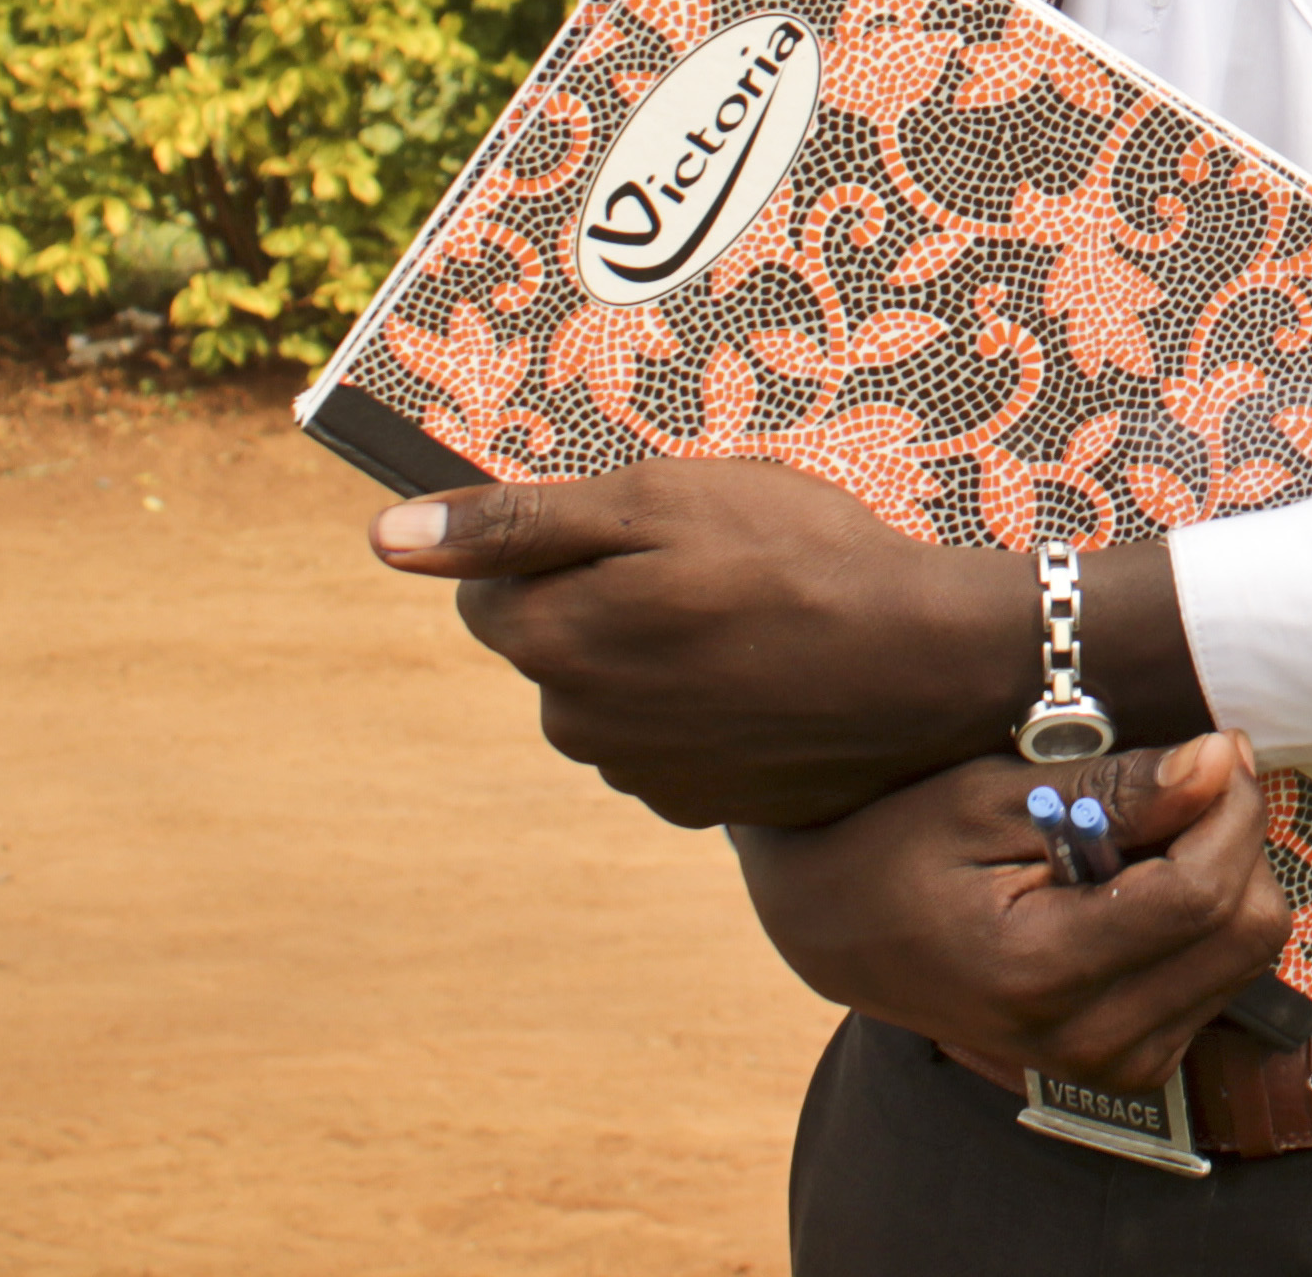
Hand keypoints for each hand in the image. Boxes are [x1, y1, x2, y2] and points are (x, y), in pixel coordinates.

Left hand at [363, 460, 1196, 827]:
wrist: (928, 662)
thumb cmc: (797, 559)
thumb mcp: (658, 503)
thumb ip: (518, 522)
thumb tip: (383, 537)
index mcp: (552, 645)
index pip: (487, 588)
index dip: (556, 543)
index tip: (638, 525)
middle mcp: (577, 726)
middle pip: (555, 645)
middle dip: (607, 601)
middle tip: (709, 561)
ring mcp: (645, 778)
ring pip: (618, 694)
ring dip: (660, 656)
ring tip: (754, 614)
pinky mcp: (710, 807)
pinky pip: (680, 741)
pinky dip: (712, 706)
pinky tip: (776, 671)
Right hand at [735, 732, 1298, 1098]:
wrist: (840, 930)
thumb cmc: (903, 845)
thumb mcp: (991, 796)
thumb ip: (1114, 788)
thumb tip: (1220, 763)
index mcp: (1041, 974)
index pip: (1200, 895)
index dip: (1230, 807)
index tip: (1216, 746)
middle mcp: (1085, 1041)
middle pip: (1246, 931)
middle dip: (1237, 836)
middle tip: (1188, 778)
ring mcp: (1110, 1064)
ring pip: (1248, 955)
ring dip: (1227, 873)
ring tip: (1151, 831)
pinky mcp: (1129, 1064)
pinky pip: (1222, 978)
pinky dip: (1207, 917)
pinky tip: (1144, 881)